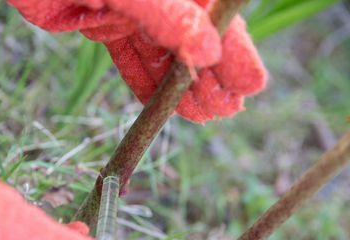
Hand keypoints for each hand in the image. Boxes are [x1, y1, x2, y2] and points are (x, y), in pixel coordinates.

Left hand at [8, 0, 266, 122]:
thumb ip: (167, 15)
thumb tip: (208, 51)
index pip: (211, 16)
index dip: (234, 51)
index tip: (251, 84)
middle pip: (189, 38)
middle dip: (209, 76)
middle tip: (228, 111)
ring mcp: (126, 7)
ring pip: (159, 51)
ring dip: (177, 85)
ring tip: (202, 116)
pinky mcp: (100, 20)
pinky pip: (127, 55)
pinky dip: (142, 80)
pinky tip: (160, 104)